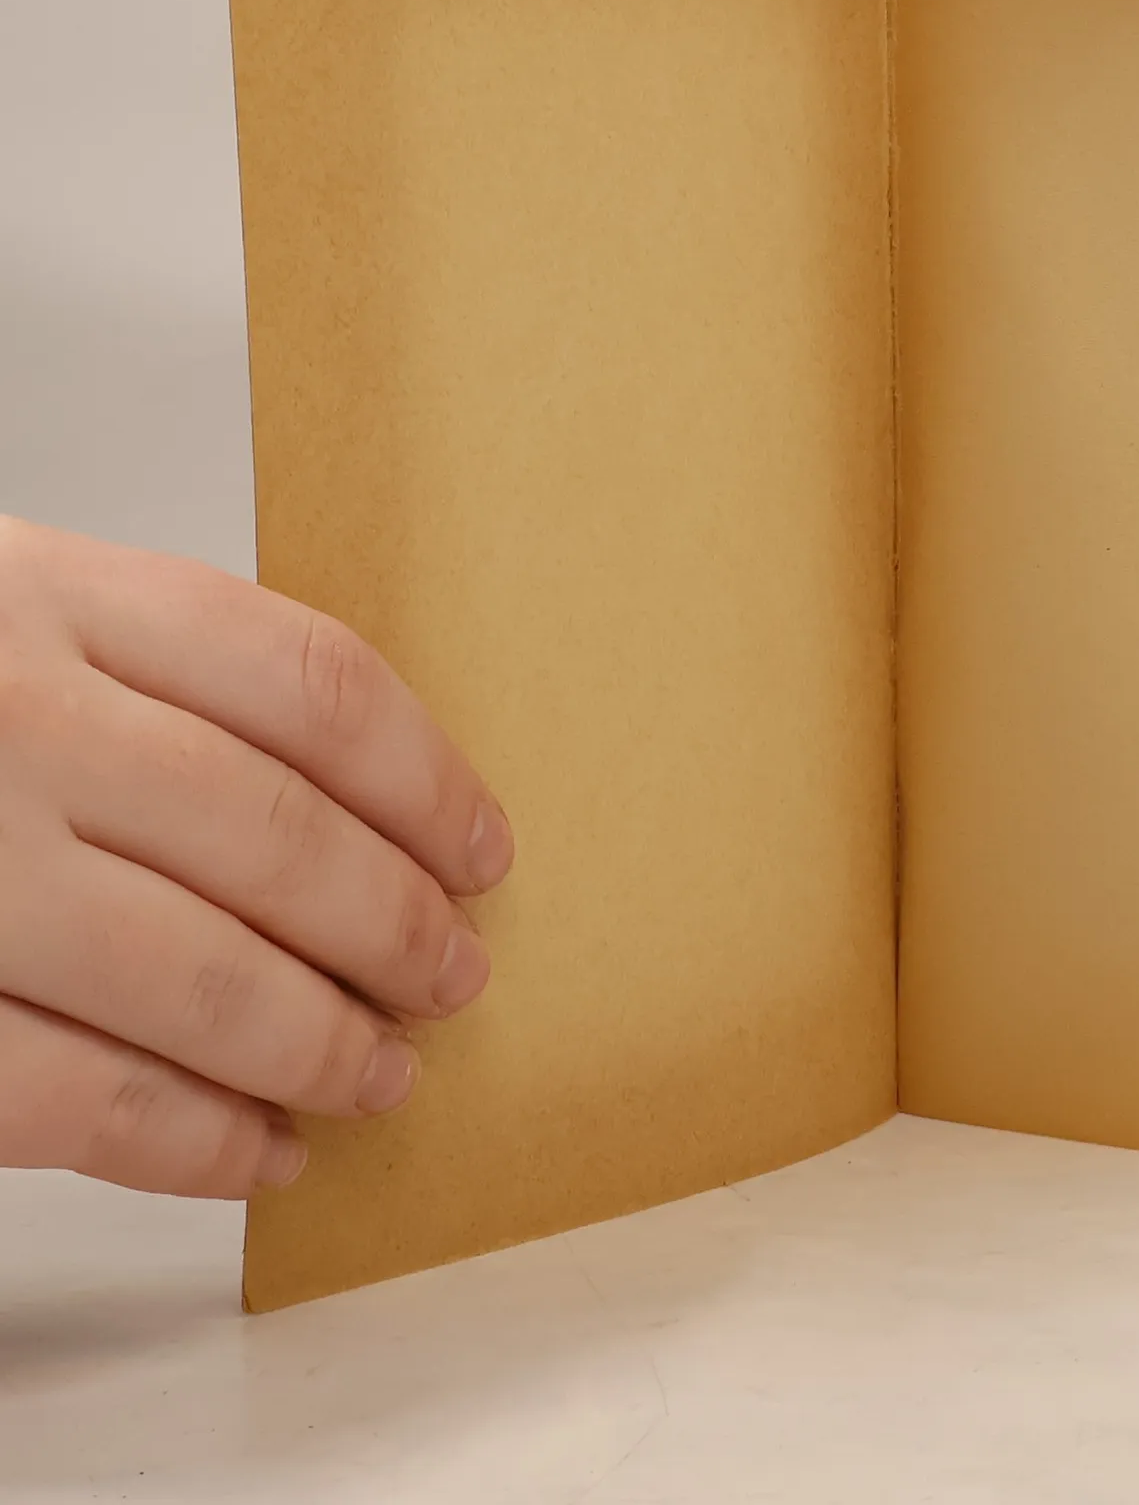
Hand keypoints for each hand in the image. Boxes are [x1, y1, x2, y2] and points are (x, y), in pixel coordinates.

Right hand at [0, 518, 512, 1197]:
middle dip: (395, 926)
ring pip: (201, 975)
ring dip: (319, 1044)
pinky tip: (258, 1152)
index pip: (310, 684)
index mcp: (51, 595)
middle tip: (455, 973)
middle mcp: (7, 718)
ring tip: (382, 1074)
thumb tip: (355, 796)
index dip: (425, 779)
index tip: (482, 846)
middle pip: (280, 837)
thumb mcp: (2, 606)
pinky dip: (191, 1139)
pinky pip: (74, 1095)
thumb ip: (149, 670)